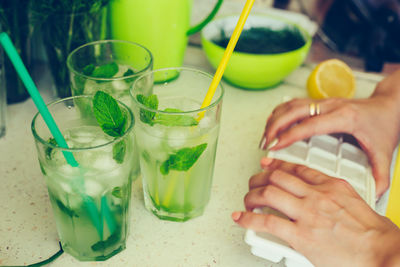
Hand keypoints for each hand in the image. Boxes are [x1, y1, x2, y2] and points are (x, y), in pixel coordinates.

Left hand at [232, 159, 399, 266]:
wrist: (382, 252)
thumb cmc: (373, 232)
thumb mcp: (353, 201)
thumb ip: (332, 194)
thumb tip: (319, 196)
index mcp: (330, 185)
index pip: (296, 169)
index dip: (276, 165)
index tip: (268, 165)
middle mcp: (316, 195)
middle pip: (277, 178)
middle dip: (259, 179)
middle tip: (253, 184)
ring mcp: (306, 214)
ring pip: (268, 194)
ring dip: (251, 196)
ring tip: (247, 201)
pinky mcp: (300, 235)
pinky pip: (266, 222)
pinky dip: (248, 219)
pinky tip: (241, 218)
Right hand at [259, 93, 399, 195]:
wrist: (388, 106)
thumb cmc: (383, 125)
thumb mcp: (384, 152)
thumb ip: (380, 176)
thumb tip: (374, 195)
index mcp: (344, 117)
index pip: (309, 124)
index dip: (289, 135)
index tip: (275, 146)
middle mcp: (331, 106)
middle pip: (293, 111)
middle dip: (274, 127)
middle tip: (265, 144)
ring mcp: (323, 102)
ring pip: (290, 105)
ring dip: (274, 119)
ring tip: (265, 137)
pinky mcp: (319, 102)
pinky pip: (293, 103)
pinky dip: (279, 113)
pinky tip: (273, 124)